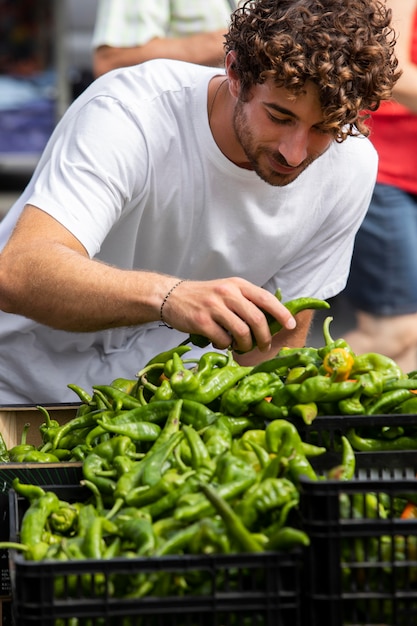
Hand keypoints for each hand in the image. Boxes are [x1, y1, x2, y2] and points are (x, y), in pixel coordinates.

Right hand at [161, 277, 295, 352]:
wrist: (171, 297)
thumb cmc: (203, 297)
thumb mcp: (226, 290)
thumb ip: (246, 301)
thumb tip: (272, 320)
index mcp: (238, 285)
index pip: (266, 298)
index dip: (281, 313)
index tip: (290, 325)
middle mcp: (227, 293)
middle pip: (257, 320)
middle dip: (264, 338)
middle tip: (264, 347)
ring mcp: (214, 307)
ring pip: (242, 333)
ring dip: (246, 345)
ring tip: (242, 347)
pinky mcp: (202, 322)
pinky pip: (223, 340)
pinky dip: (226, 345)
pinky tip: (221, 342)